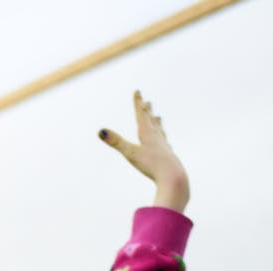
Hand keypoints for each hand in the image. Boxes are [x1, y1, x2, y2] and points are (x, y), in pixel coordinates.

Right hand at [98, 90, 189, 212]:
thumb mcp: (131, 154)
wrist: (173, 177)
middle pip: (151, 121)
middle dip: (147, 111)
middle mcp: (157, 137)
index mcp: (147, 133)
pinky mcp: (169, 157)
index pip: (141, 115)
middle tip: (148, 102)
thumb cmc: (152, 165)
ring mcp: (164, 147)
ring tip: (158, 118)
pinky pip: (165, 146)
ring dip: (157, 123)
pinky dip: (164, 141)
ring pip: (160, 132)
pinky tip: (166, 144)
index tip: (138, 91)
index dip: (137, 103)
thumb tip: (100, 131)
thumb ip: (116, 142)